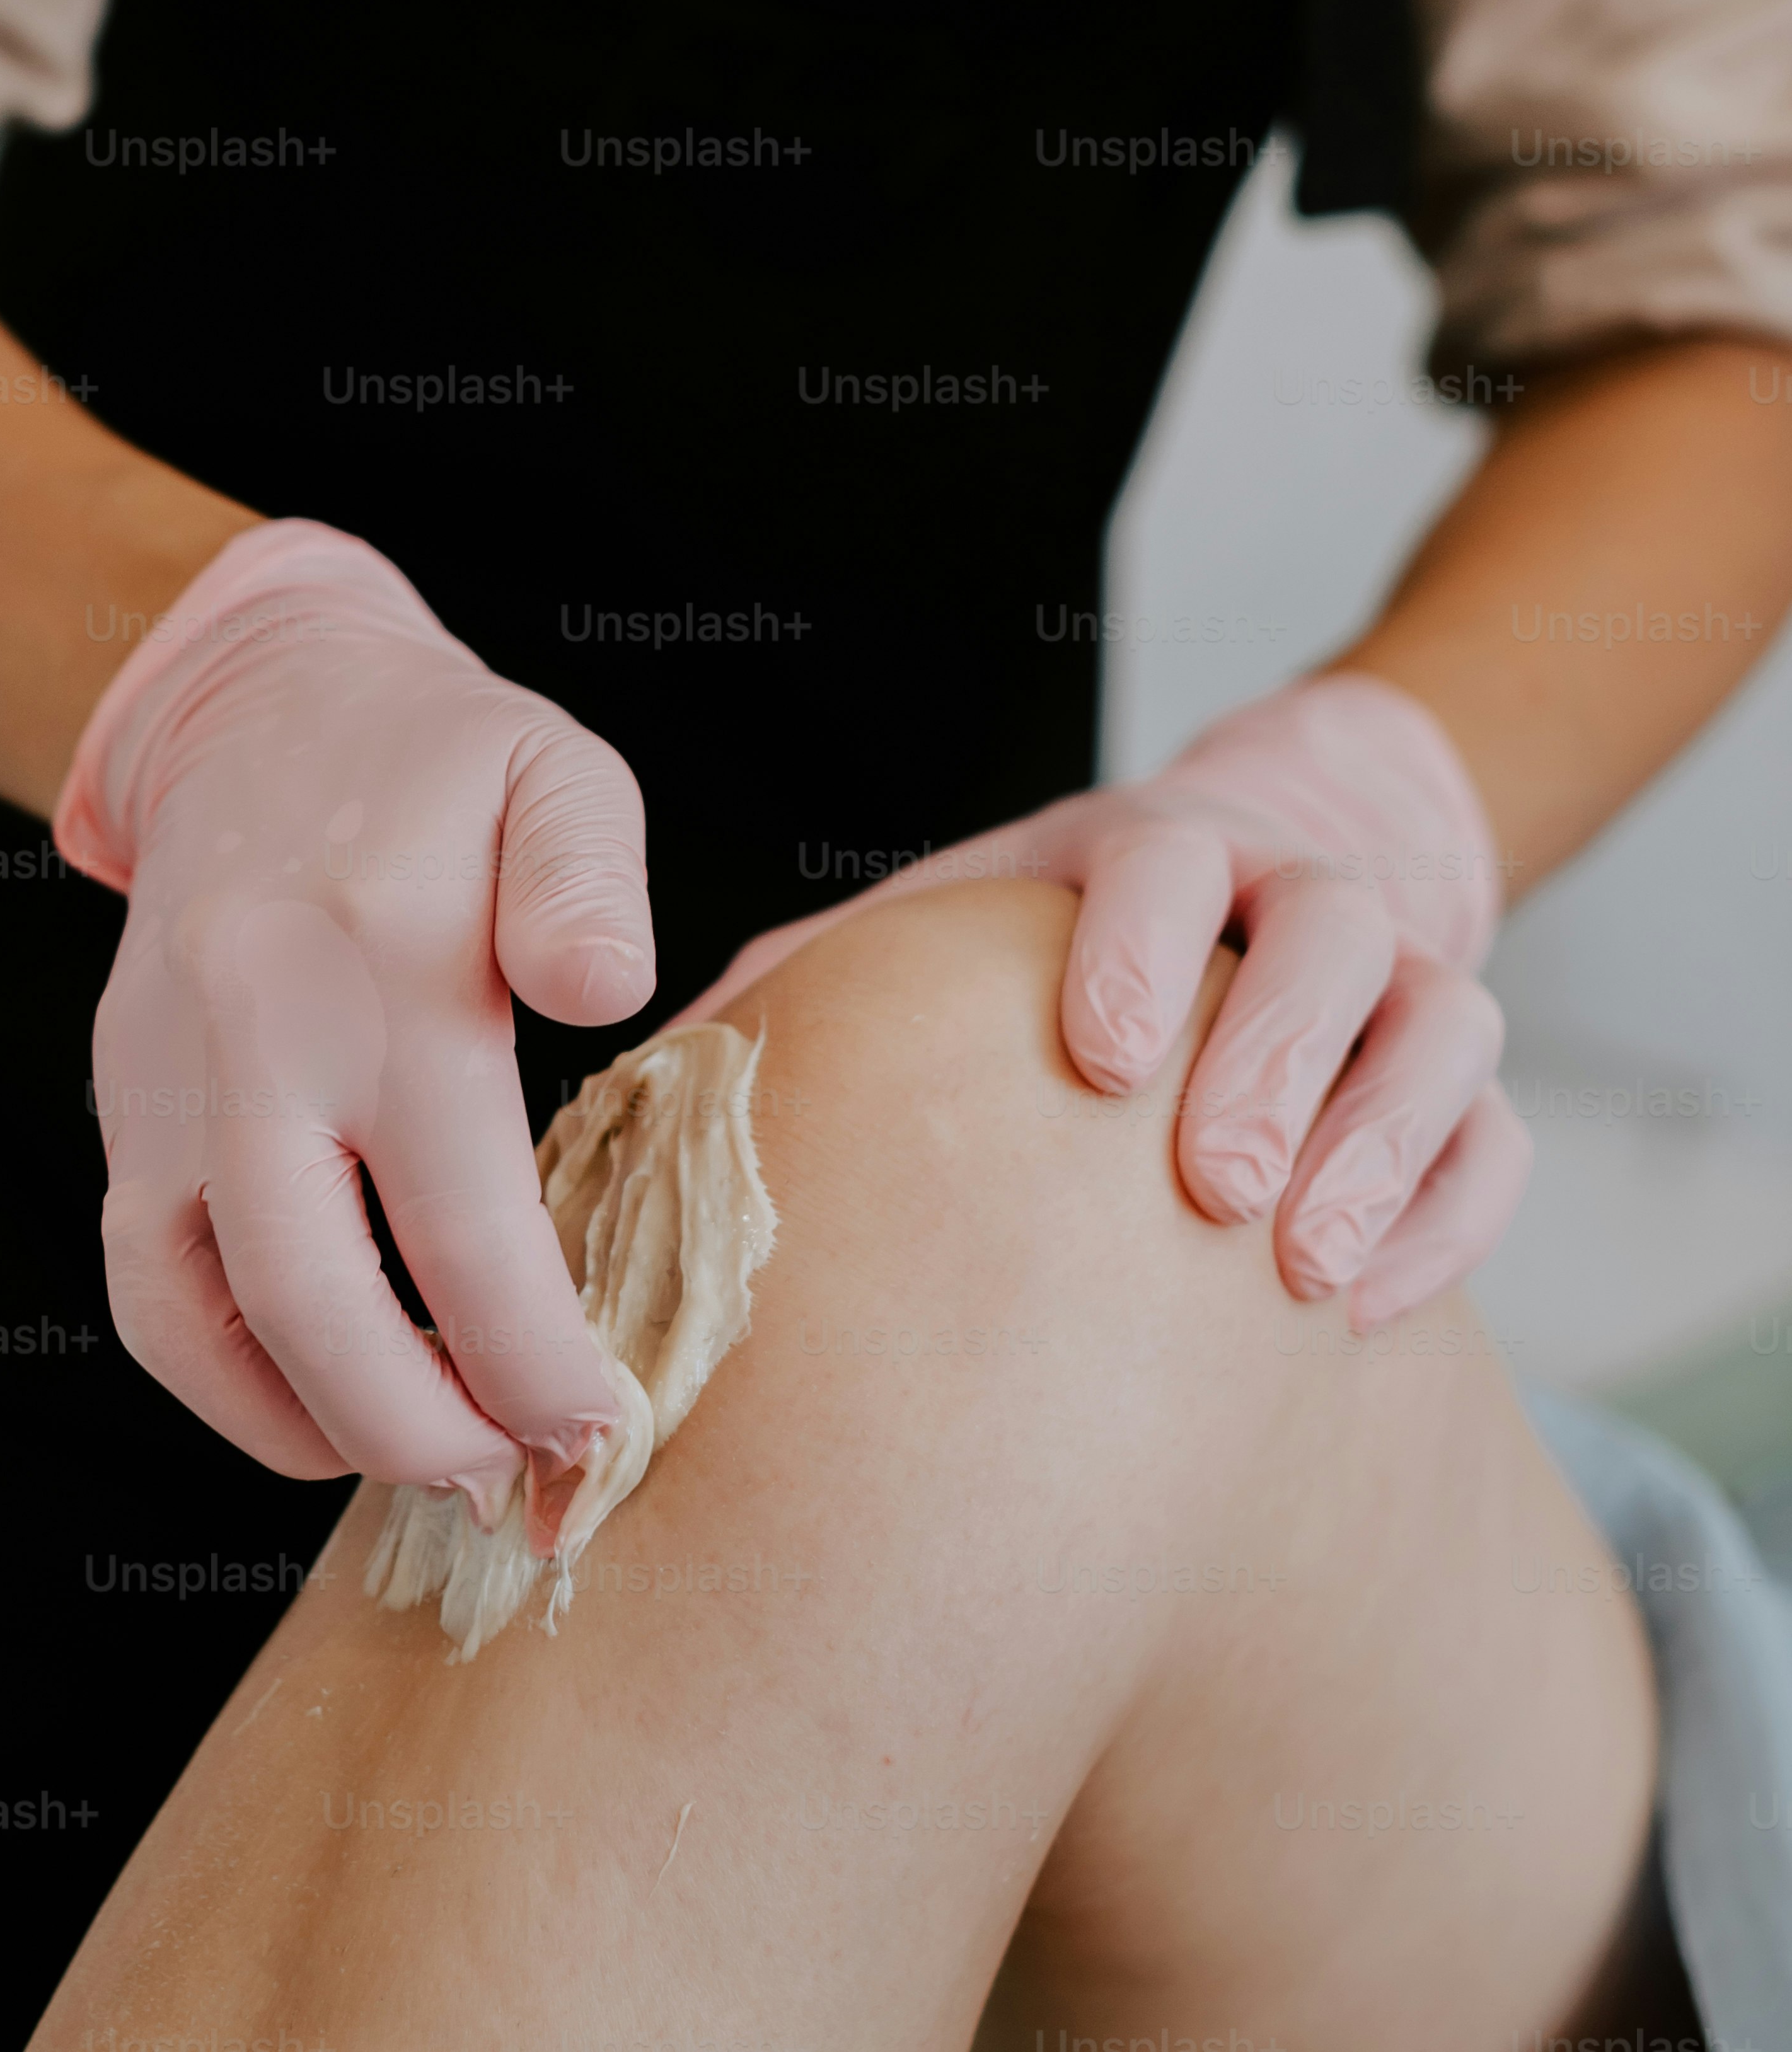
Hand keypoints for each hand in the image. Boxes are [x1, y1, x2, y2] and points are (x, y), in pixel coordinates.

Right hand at [55, 520, 654, 1521]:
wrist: (259, 703)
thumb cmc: (441, 758)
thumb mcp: (552, 770)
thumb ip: (588, 880)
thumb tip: (609, 992)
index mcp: (379, 963)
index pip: (462, 1221)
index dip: (535, 1356)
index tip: (605, 1428)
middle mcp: (253, 1031)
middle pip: (310, 1297)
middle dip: (422, 1428)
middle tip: (523, 1482)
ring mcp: (168, 1077)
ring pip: (201, 1314)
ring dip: (316, 1423)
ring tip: (435, 1460)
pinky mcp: (122, 1105)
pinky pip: (147, 1286)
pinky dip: (226, 1379)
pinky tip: (325, 1409)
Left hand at [672, 674, 1525, 1327]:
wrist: (1247, 887)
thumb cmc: (1058, 934)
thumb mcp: (955, 913)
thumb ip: (833, 966)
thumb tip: (665, 1053)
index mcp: (1156, 845)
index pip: (1169, 857)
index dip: (1136, 943)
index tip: (1089, 1055)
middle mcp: (1293, 892)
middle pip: (1329, 938)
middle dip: (1272, 1057)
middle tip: (1208, 1186)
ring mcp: (1397, 977)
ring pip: (1441, 1027)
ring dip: (1379, 1142)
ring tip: (1295, 1269)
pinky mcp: (1459, 1079)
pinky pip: (1493, 1141)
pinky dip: (1445, 1220)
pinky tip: (1361, 1313)